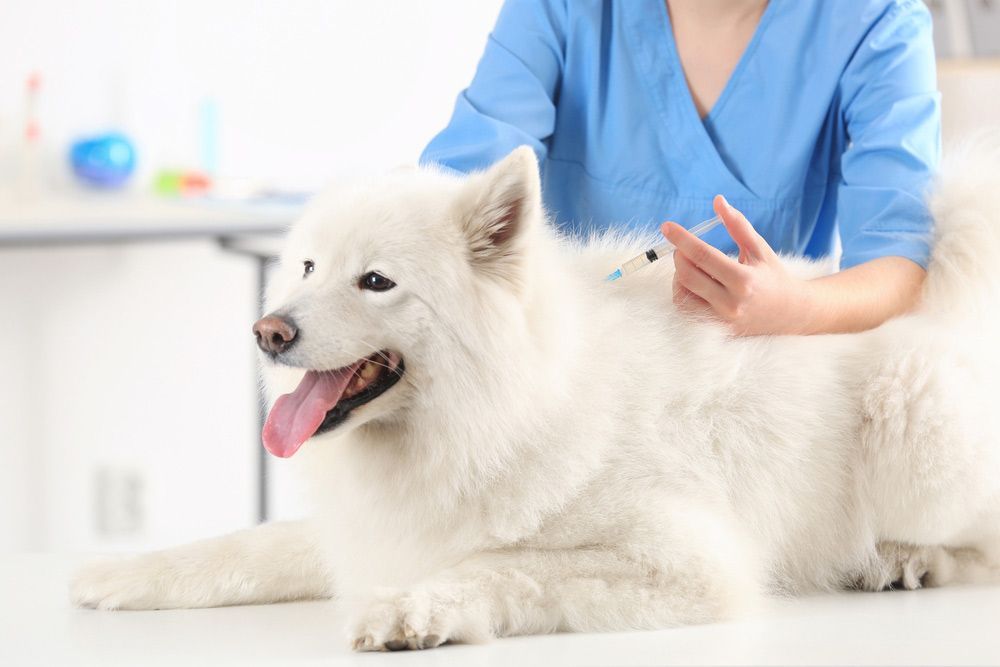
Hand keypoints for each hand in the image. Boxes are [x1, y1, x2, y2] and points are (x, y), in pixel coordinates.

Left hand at [661, 195, 811, 335]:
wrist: (791, 313)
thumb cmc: (774, 276)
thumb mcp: (759, 248)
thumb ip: (738, 225)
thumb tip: (718, 200)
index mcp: (744, 280)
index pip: (703, 256)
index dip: (682, 239)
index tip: (667, 226)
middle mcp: (731, 302)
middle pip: (688, 275)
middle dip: (679, 256)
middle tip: (682, 247)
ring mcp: (722, 319)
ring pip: (682, 294)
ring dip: (679, 275)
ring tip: (692, 266)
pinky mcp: (716, 329)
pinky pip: (687, 309)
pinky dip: (683, 293)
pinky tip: (694, 283)